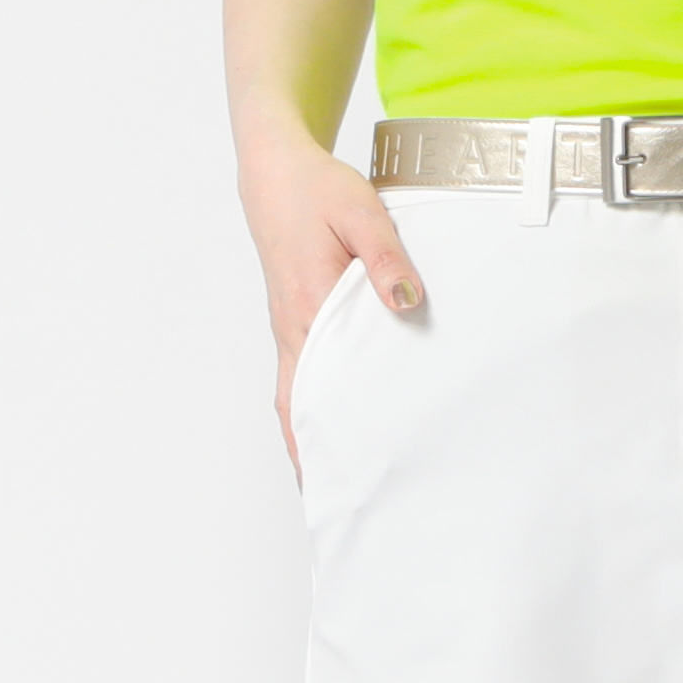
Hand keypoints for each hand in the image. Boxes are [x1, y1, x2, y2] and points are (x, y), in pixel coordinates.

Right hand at [244, 144, 423, 478]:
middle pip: (298, 412)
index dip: (325, 440)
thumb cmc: (317, 193)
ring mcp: (290, 331)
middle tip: (343, 507)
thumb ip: (387, 258)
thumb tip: (406, 302)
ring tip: (337, 486)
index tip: (343, 482)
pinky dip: (308, 413)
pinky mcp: (295, 324)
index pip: (316, 392)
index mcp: (308, 310)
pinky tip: (331, 431)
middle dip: (317, 461)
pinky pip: (300, 380)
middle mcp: (293, 331)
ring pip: (295, 401)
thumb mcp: (361, 213)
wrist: (275, 175)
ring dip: (311, 442)